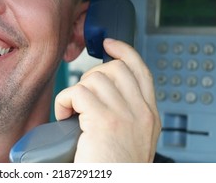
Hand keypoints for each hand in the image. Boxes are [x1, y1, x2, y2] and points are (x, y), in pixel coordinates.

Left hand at [55, 38, 160, 161]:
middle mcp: (143, 114)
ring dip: (76, 93)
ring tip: (72, 115)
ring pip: (95, 79)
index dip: (124, 52)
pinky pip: (78, 92)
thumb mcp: (131, 141)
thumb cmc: (113, 172)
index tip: (109, 44)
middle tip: (80, 101)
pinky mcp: (105, 121)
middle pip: (116, 69)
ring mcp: (126, 116)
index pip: (141, 71)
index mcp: (150, 118)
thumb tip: (103, 94)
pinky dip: (65, 102)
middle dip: (92, 76)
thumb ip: (126, 118)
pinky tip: (65, 119)